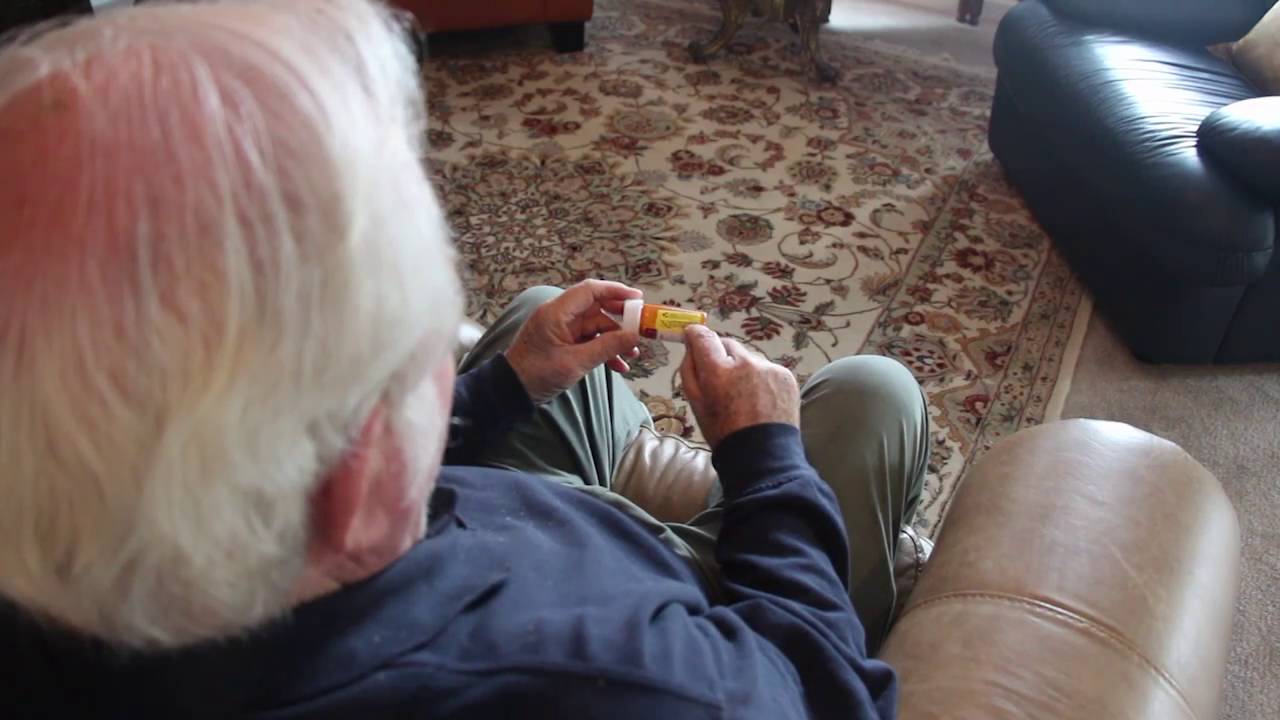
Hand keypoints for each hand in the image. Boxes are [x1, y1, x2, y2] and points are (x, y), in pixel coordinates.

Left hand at [505, 280, 642, 403]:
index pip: (590, 290)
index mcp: (557, 312)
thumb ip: (606, 348)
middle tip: (641, 325)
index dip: (615, 291)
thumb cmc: (536, 375)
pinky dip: (604, 350)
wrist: (511, 392)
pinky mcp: (564, 343)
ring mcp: (562, 330)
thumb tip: (634, 337)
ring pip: (596, 326)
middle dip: (620, 317)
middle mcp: (560, 316)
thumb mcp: (575, 363)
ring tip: (632, 354)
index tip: (638, 299)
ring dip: (615, 339)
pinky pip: (589, 341)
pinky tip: (619, 366)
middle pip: (596, 307)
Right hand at [679, 324, 799, 449]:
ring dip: (743, 369)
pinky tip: (762, 400)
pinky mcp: (785, 375)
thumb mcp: (695, 403)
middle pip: (727, 344)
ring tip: (745, 396)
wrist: (763, 455)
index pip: (703, 337)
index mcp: (717, 371)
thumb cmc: (723, 432)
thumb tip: (690, 347)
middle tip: (721, 378)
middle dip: (721, 356)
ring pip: (748, 357)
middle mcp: (744, 362)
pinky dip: (762, 379)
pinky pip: (767, 369)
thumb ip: (689, 371)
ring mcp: (768, 367)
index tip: (692, 337)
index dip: (695, 335)